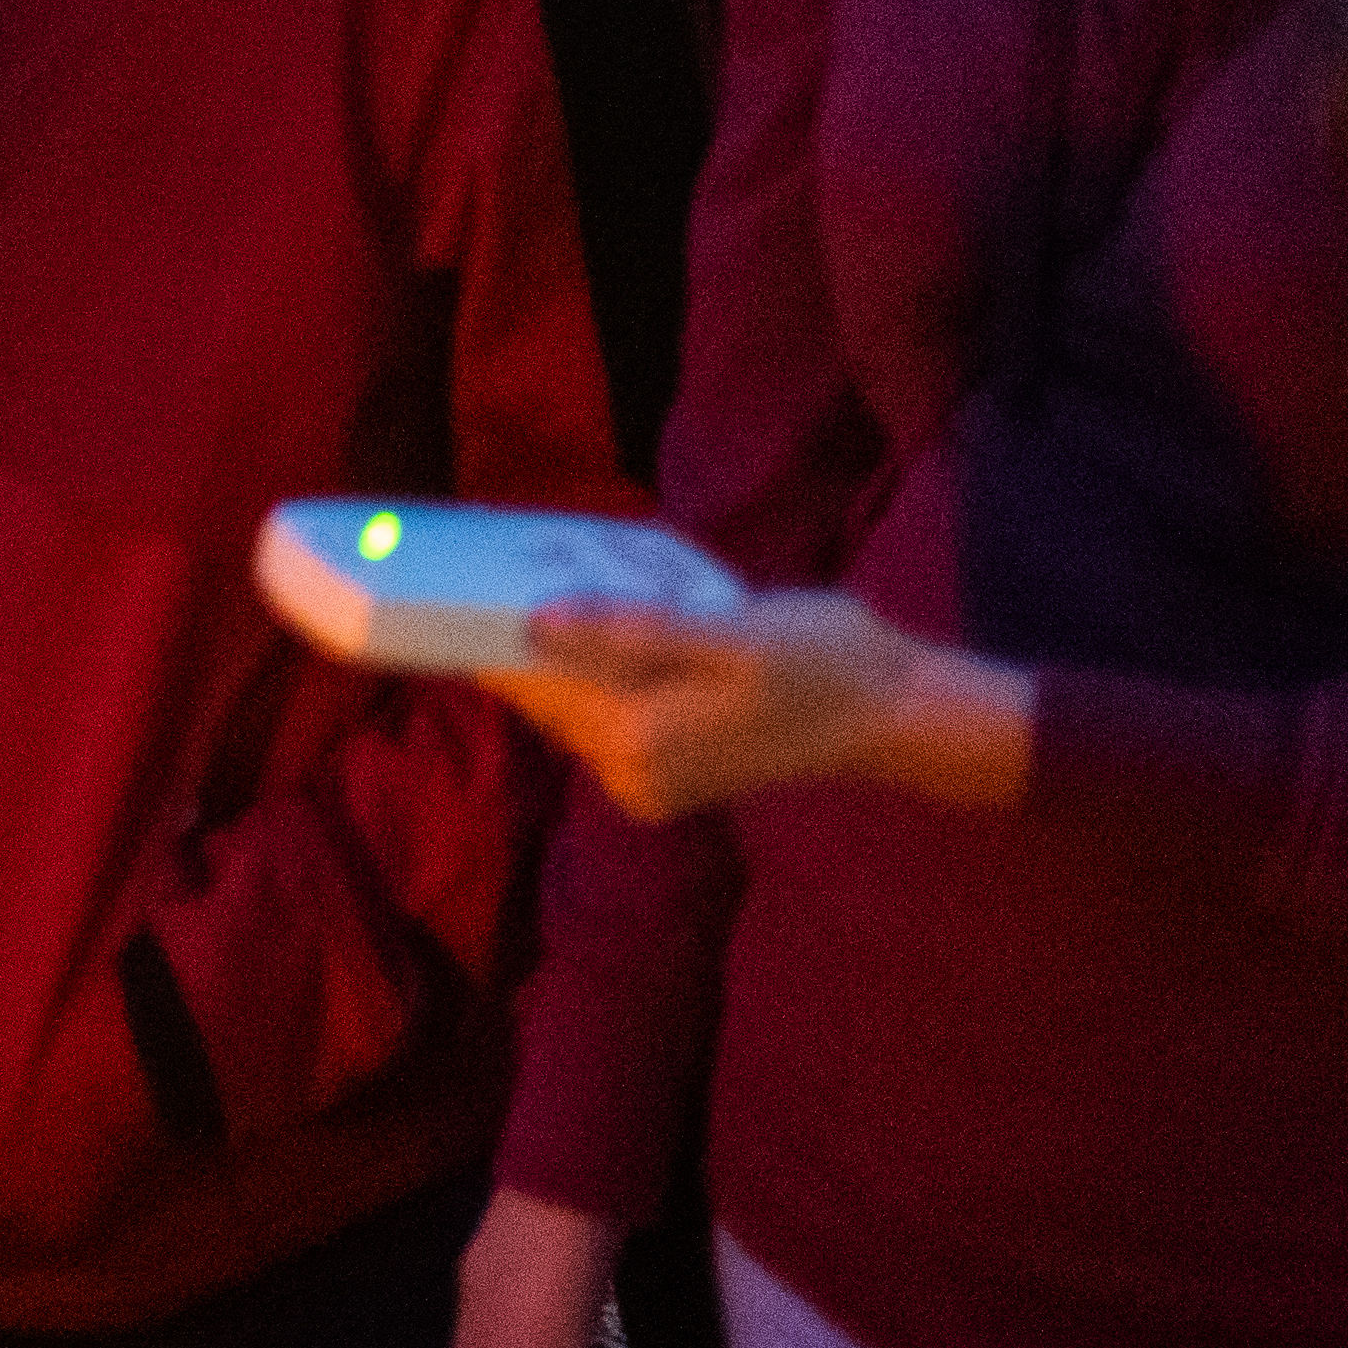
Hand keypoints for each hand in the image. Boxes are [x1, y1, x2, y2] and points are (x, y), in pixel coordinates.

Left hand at [501, 589, 1031, 820]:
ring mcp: (645, 782)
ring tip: (576, 591)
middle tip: (522, 564)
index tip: (456, 576)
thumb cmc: (820, 660)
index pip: (527, 681)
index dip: (485, 628)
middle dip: (532, 633)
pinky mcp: (663, 776)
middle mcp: (629, 774)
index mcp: (636, 740)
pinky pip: (604, 716)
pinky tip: (619, 630)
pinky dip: (600, 674)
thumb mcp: (727, 632)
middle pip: (544, 693)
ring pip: (572, 703)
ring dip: (568, 652)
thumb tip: (536, 621)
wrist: (891, 712)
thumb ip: (629, 630)